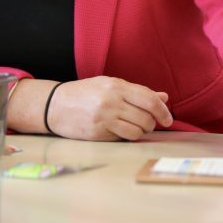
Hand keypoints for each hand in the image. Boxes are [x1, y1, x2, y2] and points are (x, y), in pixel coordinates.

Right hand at [43, 77, 172, 140]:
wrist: (54, 105)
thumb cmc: (85, 93)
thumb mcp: (110, 85)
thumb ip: (138, 92)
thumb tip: (164, 97)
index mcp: (116, 86)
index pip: (149, 100)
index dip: (163, 111)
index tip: (168, 119)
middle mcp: (111, 101)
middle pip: (146, 117)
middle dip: (153, 123)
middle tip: (150, 124)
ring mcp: (104, 118)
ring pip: (138, 130)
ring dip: (142, 131)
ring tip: (136, 127)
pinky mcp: (98, 133)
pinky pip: (124, 138)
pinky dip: (128, 136)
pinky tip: (122, 131)